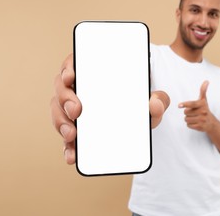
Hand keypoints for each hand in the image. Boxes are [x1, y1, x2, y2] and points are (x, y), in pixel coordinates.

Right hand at [50, 53, 169, 164]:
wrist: (143, 119)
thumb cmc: (143, 102)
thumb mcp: (155, 99)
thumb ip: (159, 99)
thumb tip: (154, 105)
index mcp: (96, 73)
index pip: (75, 63)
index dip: (68, 68)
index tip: (70, 77)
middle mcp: (81, 88)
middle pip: (62, 88)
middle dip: (65, 99)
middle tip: (76, 111)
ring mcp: (76, 109)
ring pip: (59, 111)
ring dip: (61, 123)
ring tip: (72, 136)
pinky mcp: (77, 129)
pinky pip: (67, 136)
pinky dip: (67, 146)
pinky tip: (72, 155)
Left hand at [179, 81, 217, 132]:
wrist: (212, 123)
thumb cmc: (205, 109)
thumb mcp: (204, 100)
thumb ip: (203, 90)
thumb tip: (206, 81)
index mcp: (202, 104)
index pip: (192, 104)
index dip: (185, 104)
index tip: (179, 106)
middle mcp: (203, 112)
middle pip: (186, 112)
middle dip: (188, 112)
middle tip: (195, 113)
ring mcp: (202, 120)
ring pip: (186, 119)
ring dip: (188, 119)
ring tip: (195, 118)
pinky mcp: (200, 127)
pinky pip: (188, 125)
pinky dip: (190, 124)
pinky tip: (196, 123)